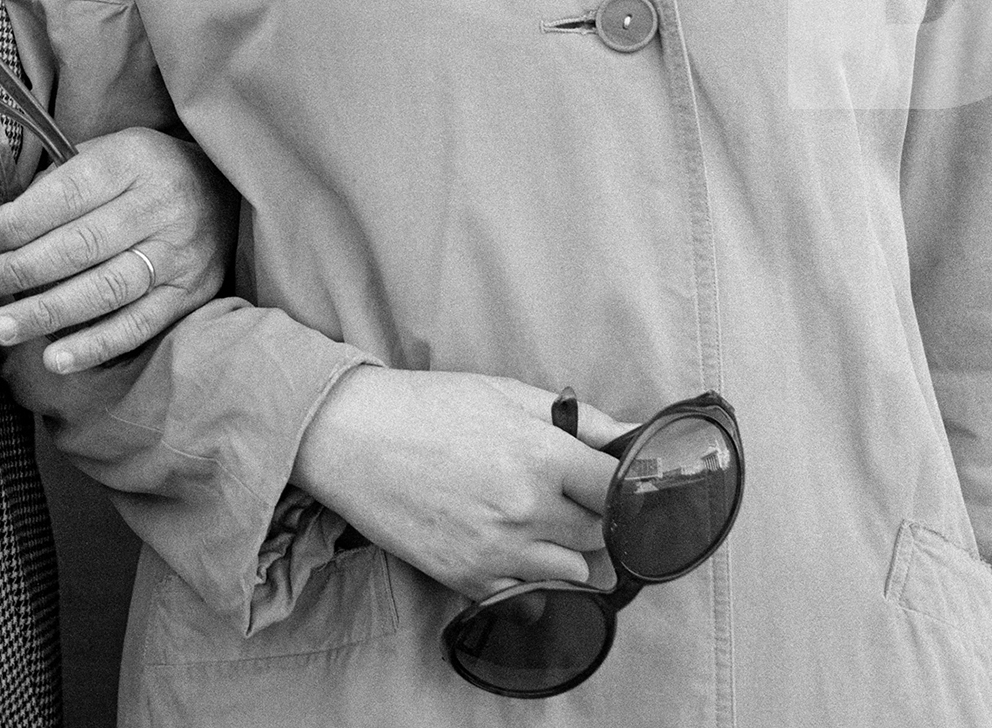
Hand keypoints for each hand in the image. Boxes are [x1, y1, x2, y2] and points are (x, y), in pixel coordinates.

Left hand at [0, 126, 237, 373]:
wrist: (227, 191)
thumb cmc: (145, 174)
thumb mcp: (109, 153)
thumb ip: (59, 183)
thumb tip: (0, 230)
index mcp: (135, 160)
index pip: (70, 192)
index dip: (20, 220)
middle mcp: (163, 205)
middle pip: (82, 244)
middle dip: (22, 269)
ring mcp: (180, 253)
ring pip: (106, 289)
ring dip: (47, 312)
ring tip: (1, 328)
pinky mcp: (190, 293)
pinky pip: (137, 325)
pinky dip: (94, 345)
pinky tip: (54, 359)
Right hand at [292, 370, 636, 599]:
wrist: (354, 439)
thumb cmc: (433, 408)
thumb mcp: (513, 396)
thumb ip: (584, 420)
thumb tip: (637, 434)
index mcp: (543, 456)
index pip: (619, 490)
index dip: (625, 485)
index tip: (619, 481)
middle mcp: (526, 510)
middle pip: (600, 534)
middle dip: (599, 517)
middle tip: (578, 497)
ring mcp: (496, 550)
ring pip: (573, 572)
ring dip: (571, 551)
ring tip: (547, 523)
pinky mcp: (466, 578)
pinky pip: (528, 596)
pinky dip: (534, 579)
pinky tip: (518, 549)